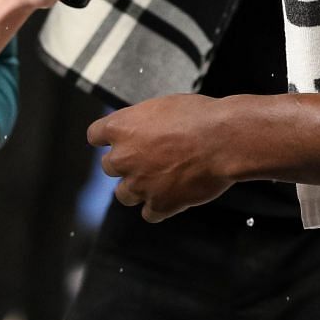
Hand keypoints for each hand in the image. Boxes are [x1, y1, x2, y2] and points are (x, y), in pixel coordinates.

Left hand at [89, 95, 235, 221]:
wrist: (224, 140)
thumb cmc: (199, 117)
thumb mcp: (163, 106)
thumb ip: (143, 122)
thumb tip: (141, 130)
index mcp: (121, 127)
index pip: (95, 135)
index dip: (107, 138)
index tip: (115, 140)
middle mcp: (123, 157)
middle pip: (109, 166)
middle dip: (127, 163)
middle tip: (149, 159)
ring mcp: (139, 184)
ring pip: (124, 194)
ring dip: (138, 188)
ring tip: (160, 180)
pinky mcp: (159, 205)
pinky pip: (149, 213)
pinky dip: (159, 207)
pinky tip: (172, 196)